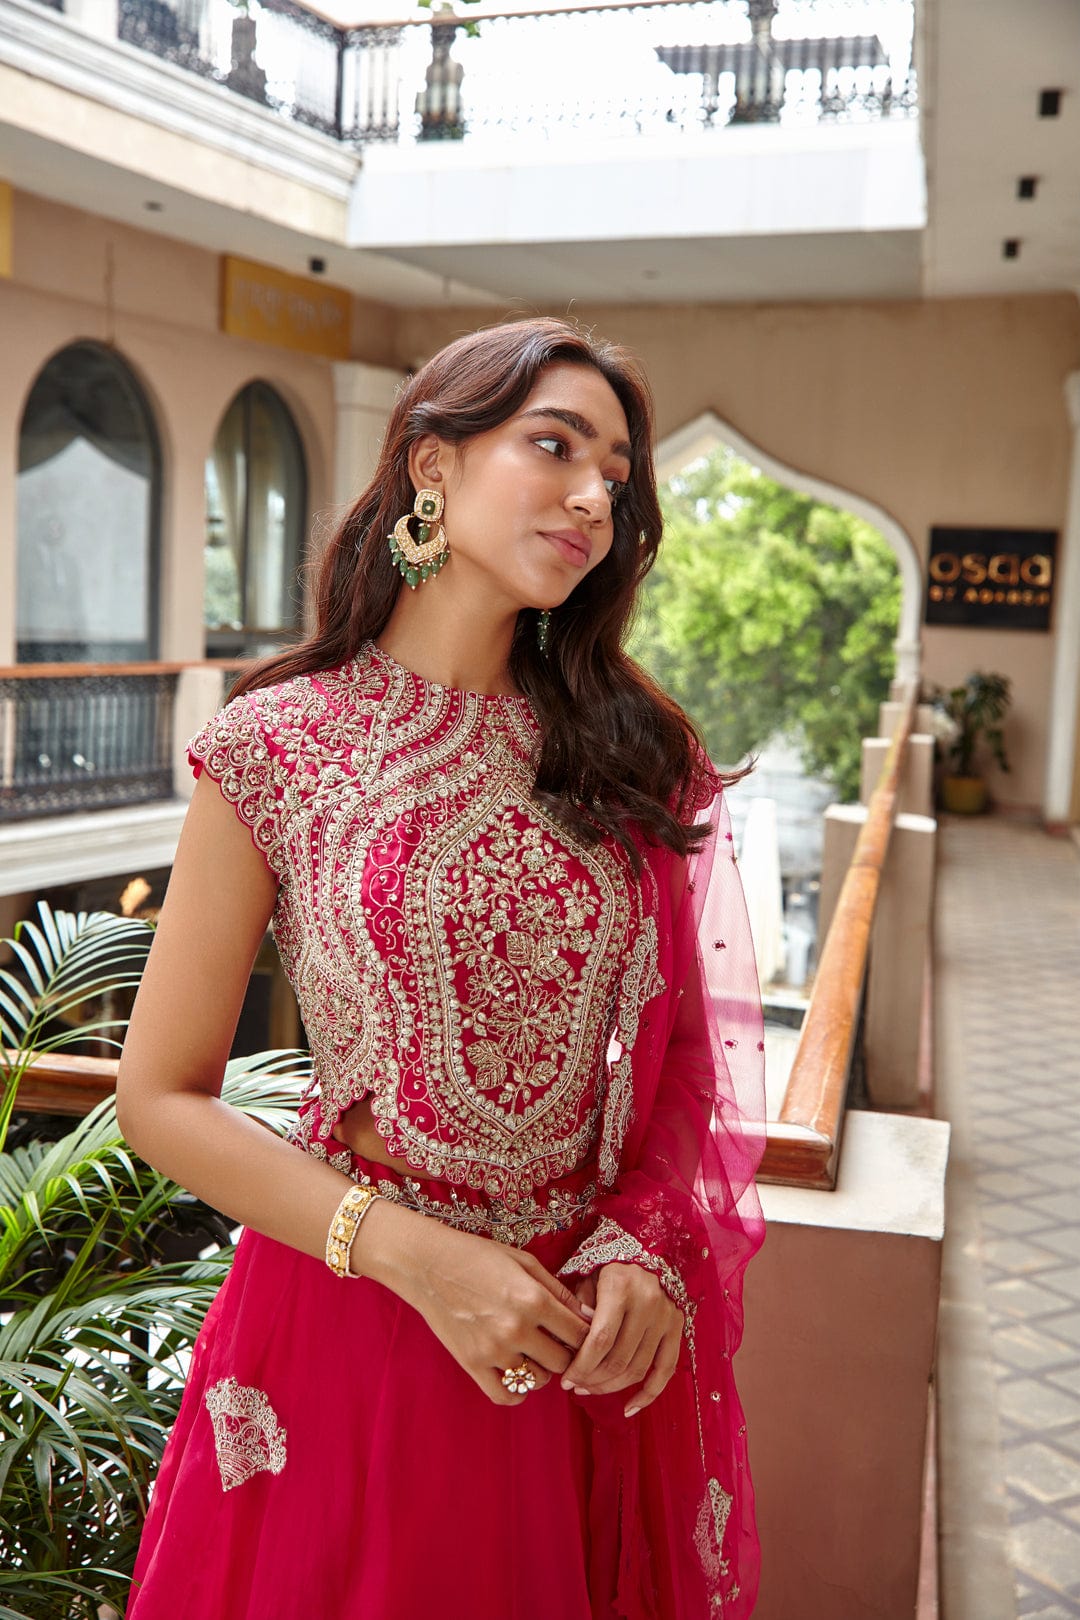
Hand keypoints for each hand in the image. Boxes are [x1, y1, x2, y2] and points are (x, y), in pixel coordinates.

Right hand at [405, 1222, 593, 1407]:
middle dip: (566, 1353)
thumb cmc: (478, 1256)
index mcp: (533, 1299)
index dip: (585, 1334)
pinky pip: (505, 1395)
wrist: (428, 1264)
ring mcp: (493, 1349)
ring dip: (542, 1368)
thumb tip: (587, 1316)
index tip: (579, 1331)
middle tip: (557, 1342)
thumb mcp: (524, 1261)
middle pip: (562, 1361)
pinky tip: (519, 1377)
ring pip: (538, 1379)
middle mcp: (516, 1328)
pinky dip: (517, 1392)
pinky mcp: (472, 1363)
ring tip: (534, 1352)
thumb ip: (557, 1290)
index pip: (579, 1334)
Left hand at [559, 1262, 683, 1417]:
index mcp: (621, 1287)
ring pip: (638, 1368)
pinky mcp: (678, 1328)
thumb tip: (571, 1348)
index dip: (581, 1366)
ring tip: (590, 1390)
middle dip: (592, 1379)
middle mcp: (648, 1303)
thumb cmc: (609, 1267)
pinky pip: (665, 1370)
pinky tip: (629, 1408)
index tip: (565, 1380)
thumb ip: (579, 1309)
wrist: (649, 1249)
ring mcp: (666, 1317)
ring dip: (611, 1387)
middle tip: (574, 1386)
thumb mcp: (588, 1277)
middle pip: (618, 1358)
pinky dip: (648, 1394)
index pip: (600, 1340)